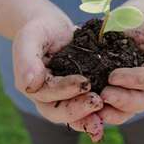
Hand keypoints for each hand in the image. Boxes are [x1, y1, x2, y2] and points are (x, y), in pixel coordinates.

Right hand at [13, 12, 103, 141]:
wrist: (53, 28)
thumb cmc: (39, 30)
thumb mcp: (30, 37)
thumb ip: (27, 59)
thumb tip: (30, 84)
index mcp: (32, 87)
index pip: (48, 94)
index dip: (65, 90)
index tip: (84, 82)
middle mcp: (47, 98)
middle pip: (59, 112)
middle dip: (79, 109)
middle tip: (98, 101)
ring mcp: (64, 99)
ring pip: (74, 115)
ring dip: (90, 116)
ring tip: (106, 108)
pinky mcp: (80, 95)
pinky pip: (88, 109)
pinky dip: (100, 112)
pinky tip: (116, 108)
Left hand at [98, 7, 143, 124]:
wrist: (127, 20)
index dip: (131, 81)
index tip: (113, 76)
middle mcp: (143, 88)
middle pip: (138, 103)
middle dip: (121, 101)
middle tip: (103, 95)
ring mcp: (125, 92)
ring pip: (123, 111)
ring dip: (110, 113)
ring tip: (94, 110)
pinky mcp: (108, 90)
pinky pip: (105, 107)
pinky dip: (95, 112)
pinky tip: (83, 113)